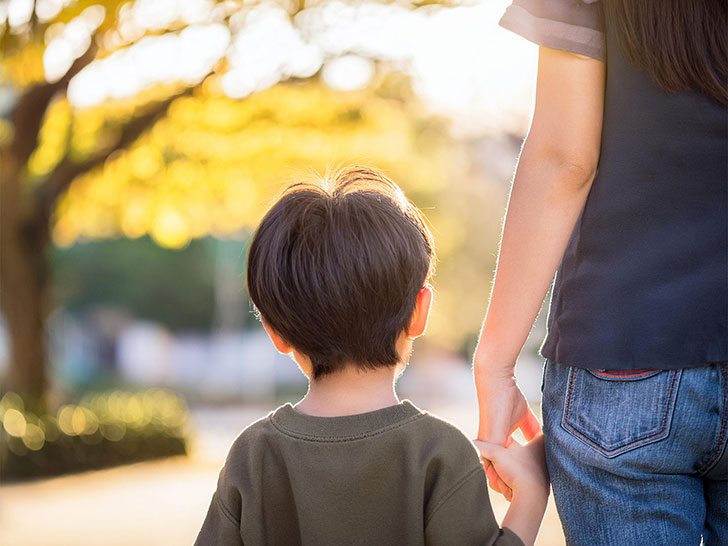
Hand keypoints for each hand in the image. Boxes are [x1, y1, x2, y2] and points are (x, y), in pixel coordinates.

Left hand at [474, 369, 540, 498]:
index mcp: (500, 439)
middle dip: (506, 484)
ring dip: (501, 482)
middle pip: (498, 469)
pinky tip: (501, 485)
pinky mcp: (489, 440)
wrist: (497, 384)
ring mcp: (489, 443)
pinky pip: (491, 463)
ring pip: (492, 470)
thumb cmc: (509, 397)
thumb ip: (531, 428)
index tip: (523, 487)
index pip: (506, 462)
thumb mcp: (525, 417)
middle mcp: (492, 443)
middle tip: (514, 498)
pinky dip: (495, 475)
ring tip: (510, 496)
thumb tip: (543, 435)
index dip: (514, 474)